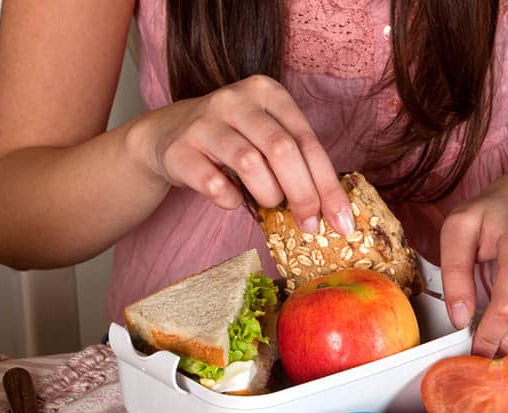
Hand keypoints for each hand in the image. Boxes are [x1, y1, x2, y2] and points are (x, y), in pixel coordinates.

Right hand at [134, 75, 354, 234]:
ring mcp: (204, 123)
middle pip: (282, 149)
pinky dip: (232, 201)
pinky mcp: (180, 150)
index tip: (341, 220)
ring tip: (270, 203)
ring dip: (268, 195)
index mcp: (267, 93)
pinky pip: (214, 184)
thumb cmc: (231, 140)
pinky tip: (234, 200)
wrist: (166, 135)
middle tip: (310, 224)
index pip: (307, 141)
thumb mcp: (265, 135)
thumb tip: (331, 210)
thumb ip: (296, 160)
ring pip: (250, 163)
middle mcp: (236, 100)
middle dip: (303, 194)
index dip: (328, 184)